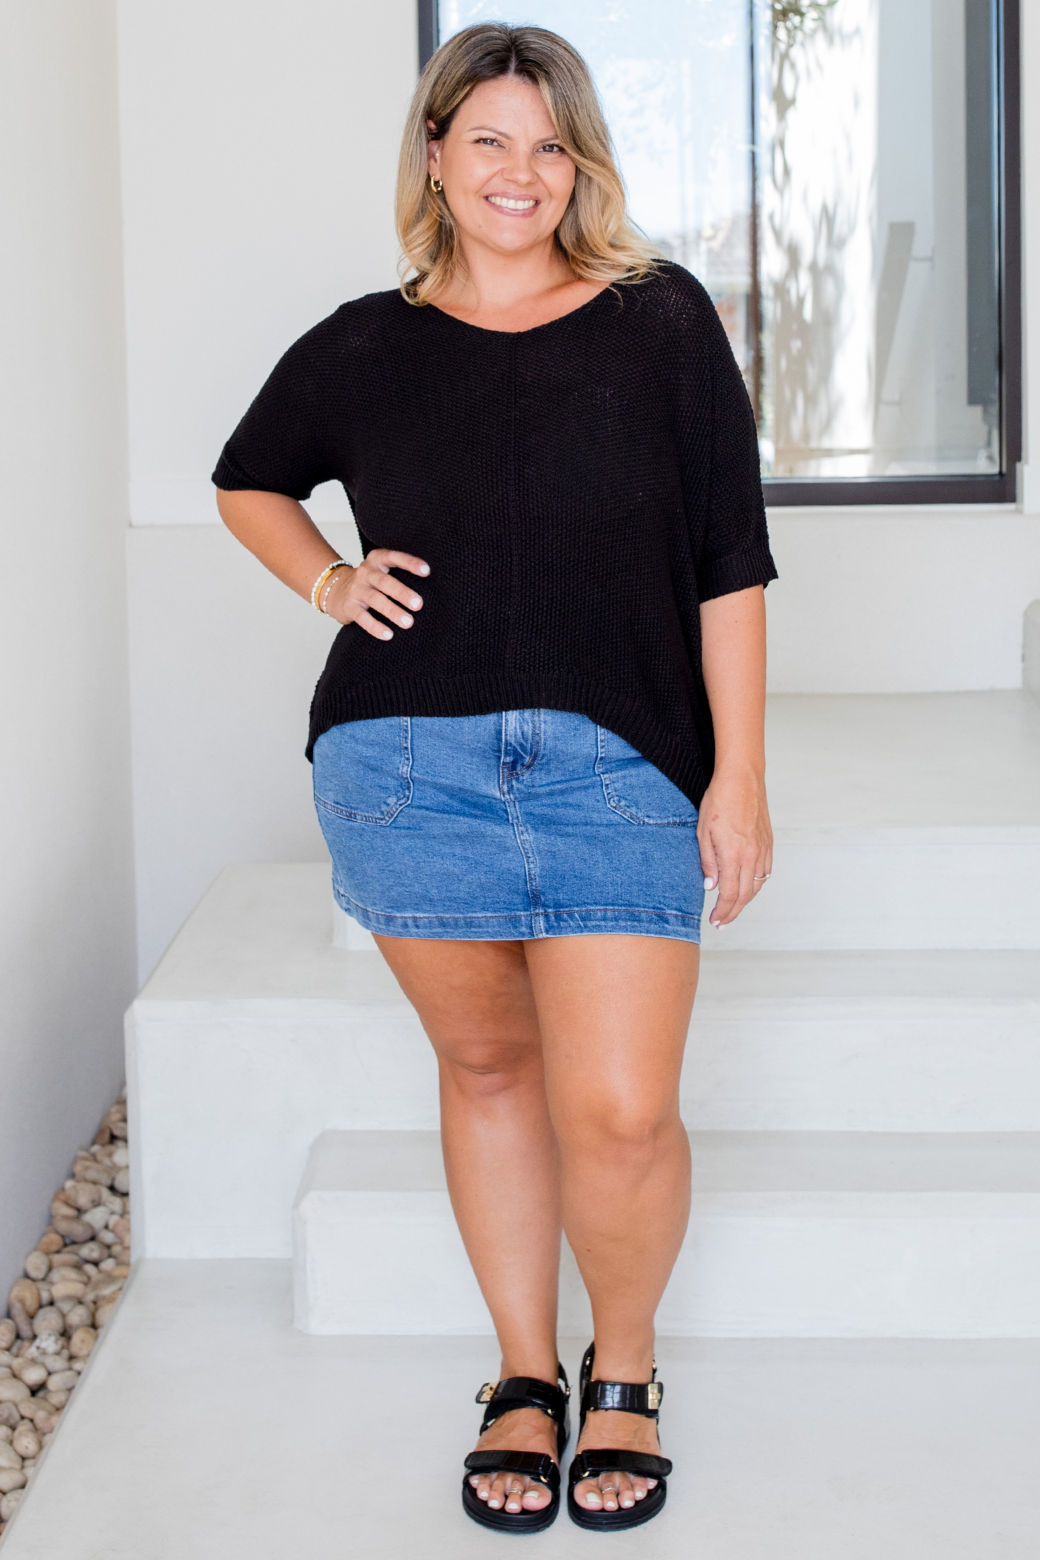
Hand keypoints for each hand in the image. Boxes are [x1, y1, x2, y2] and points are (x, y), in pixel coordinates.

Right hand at [322, 549, 429, 638]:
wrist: (334, 590)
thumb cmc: (370, 582)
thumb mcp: (382, 570)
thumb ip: (399, 573)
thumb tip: (433, 585)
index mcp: (377, 560)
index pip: (394, 557)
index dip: (410, 563)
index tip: (427, 571)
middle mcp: (365, 572)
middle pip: (385, 582)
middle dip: (402, 593)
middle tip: (418, 604)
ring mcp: (356, 589)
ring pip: (376, 600)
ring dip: (392, 611)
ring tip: (408, 623)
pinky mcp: (349, 607)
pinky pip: (362, 618)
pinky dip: (375, 627)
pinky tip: (388, 635)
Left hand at [697, 764, 771, 927]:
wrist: (742, 778)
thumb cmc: (719, 800)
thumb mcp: (703, 831)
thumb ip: (708, 862)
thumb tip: (711, 886)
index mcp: (733, 854)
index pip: (730, 894)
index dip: (723, 911)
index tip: (715, 920)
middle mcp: (752, 855)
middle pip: (745, 895)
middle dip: (733, 912)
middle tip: (722, 921)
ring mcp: (763, 849)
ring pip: (758, 885)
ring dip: (745, 900)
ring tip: (733, 907)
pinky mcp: (768, 842)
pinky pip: (766, 871)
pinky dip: (757, 883)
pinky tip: (749, 886)